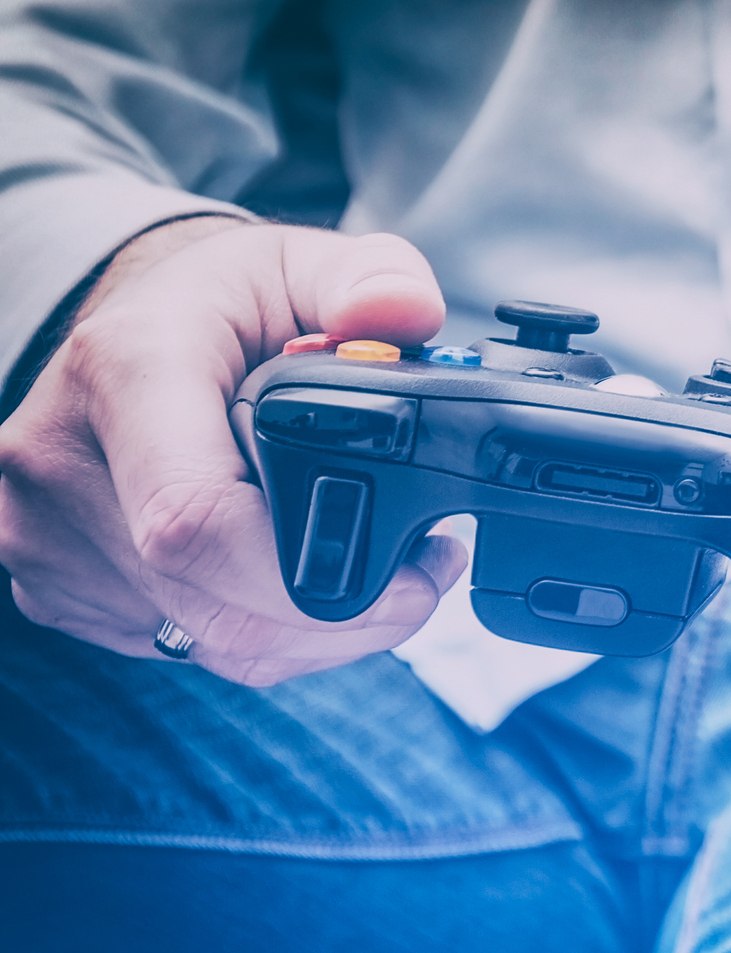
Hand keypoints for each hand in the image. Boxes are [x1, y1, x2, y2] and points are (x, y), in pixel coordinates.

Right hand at [0, 220, 463, 684]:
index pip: (195, 517)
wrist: (132, 332)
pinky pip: (177, 644)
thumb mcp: (307, 262)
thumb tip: (403, 314)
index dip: (314, 576)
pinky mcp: (52, 583)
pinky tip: (285, 576)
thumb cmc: (225, 304)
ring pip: (204, 637)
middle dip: (339, 615)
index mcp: (126, 370)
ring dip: (306, 628)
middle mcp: (64, 458)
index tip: (412, 567)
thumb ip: (375, 280)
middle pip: (208, 599)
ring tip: (361, 565)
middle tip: (417, 575)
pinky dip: (254, 628)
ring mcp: (44, 531)